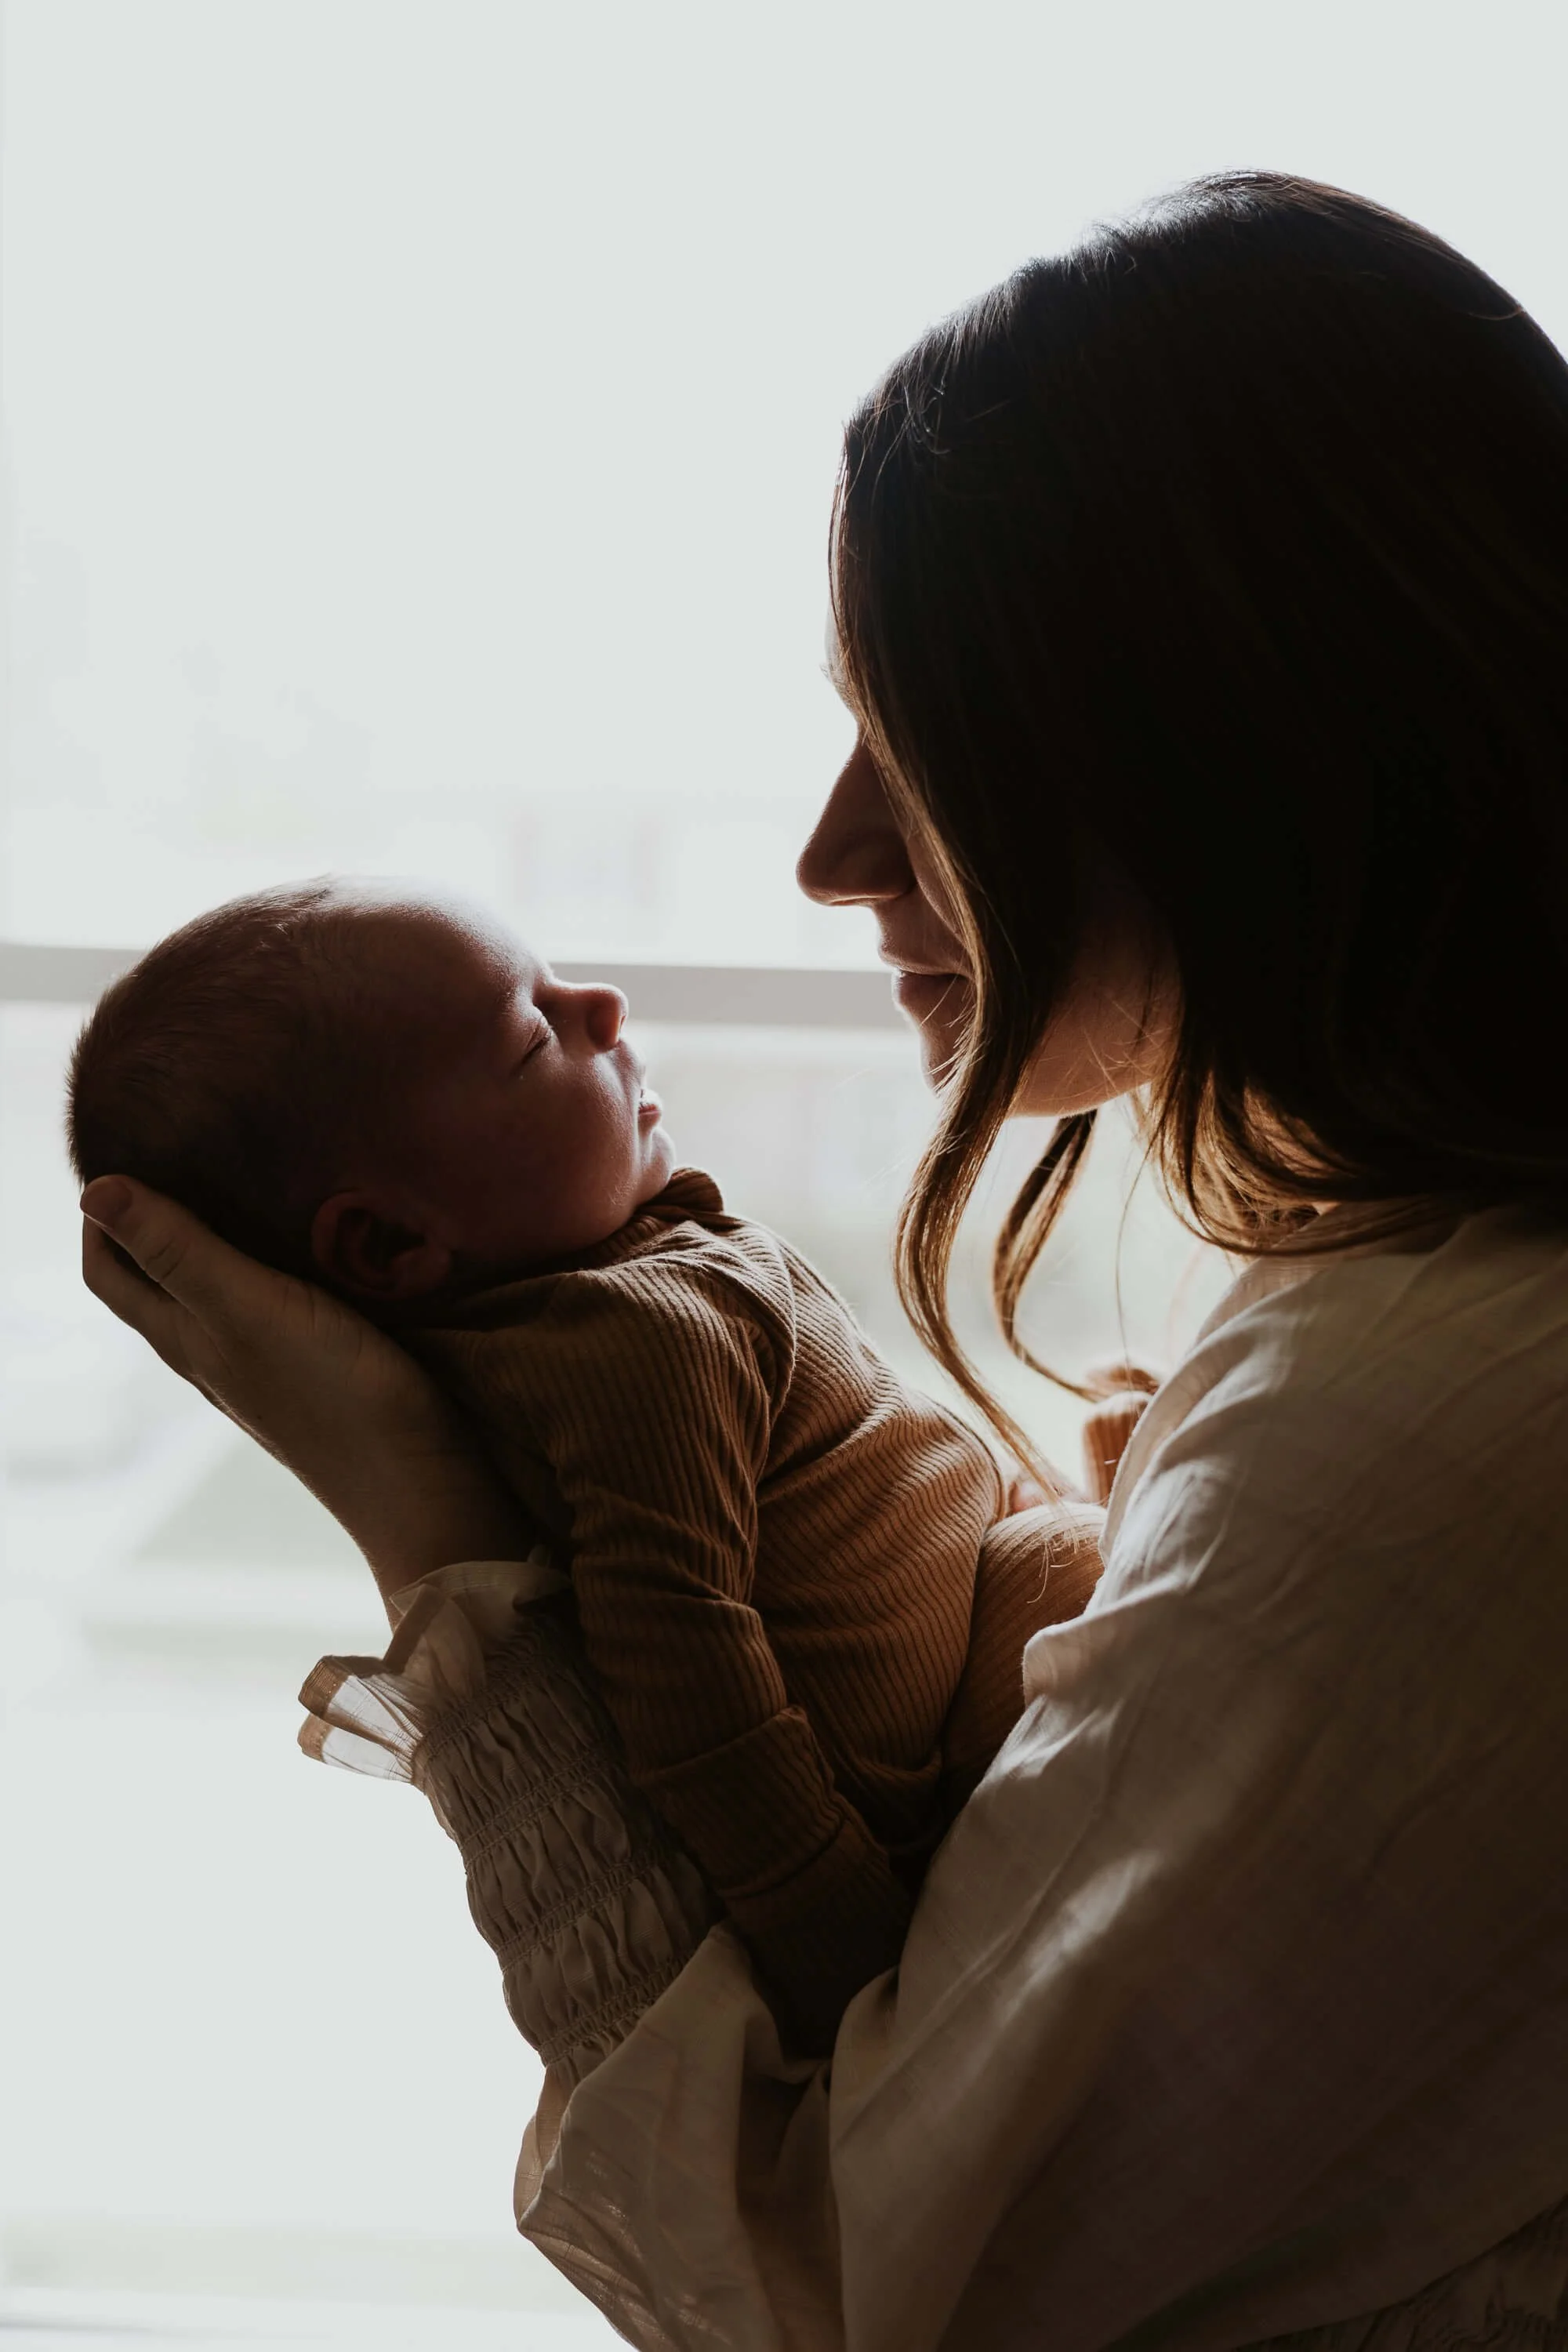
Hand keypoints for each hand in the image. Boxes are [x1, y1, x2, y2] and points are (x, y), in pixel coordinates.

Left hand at [80, 1176, 530, 1597]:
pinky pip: (272, 1298)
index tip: (134, 1146)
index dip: (103, 1210)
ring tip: (246, 1169)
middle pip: (157, 1275)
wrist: (420, 1480)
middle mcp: (212, 1351)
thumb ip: (178, 1251)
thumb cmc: (334, 1396)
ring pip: (216, 1286)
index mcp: (182, 1337)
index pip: (108, 1269)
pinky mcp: (317, 1362)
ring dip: (216, 1229)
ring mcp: (266, 1361)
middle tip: (190, 1144)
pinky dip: (271, 1255)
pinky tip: (308, 1231)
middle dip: (155, 1209)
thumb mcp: (246, 1308)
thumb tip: (94, 1190)